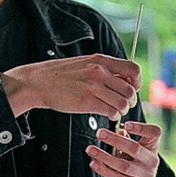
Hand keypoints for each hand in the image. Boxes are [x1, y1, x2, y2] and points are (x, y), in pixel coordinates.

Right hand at [2, 53, 140, 117]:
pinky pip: (111, 111)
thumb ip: (104, 69)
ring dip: (122, 110)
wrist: (38, 82)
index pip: (133, 70)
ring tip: (115, 111)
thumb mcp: (85, 63)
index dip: (137, 82)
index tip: (132, 89)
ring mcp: (93, 87)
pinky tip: (107, 115)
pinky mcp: (87, 102)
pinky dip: (113, 116)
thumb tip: (124, 79)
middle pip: (130, 90)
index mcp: (101, 60)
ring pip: (123, 103)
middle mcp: (99, 72)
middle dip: (130, 101)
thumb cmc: (62, 75)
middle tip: (123, 105)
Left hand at [88, 119, 164, 176]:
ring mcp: (145, 174)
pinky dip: (105, 170)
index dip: (141, 128)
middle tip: (100, 134)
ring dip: (105, 157)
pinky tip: (94, 164)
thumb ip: (127, 138)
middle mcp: (152, 160)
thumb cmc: (136, 158)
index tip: (126, 125)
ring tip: (91, 150)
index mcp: (152, 146)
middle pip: (134, 149)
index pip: (154, 133)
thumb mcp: (136, 146)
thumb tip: (118, 132)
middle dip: (115, 140)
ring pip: (124, 165)